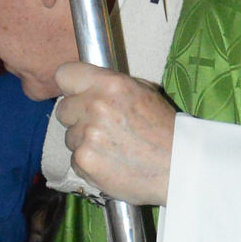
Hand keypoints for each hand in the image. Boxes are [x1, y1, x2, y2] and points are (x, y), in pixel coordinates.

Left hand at [53, 61, 175, 205]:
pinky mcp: (84, 160)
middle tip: (101, 127)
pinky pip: (75, 160)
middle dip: (77, 118)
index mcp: (110, 84)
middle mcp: (95, 106)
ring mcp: (87, 135)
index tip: (76, 95)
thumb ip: (110, 86)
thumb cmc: (163, 129)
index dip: (70, 86)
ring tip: (112, 149)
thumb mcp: (143, 92)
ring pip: (69, 137)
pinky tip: (110, 164)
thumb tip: (88, 85)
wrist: (177, 166)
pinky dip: (89, 163)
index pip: (64, 74)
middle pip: (63, 109)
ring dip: (84, 143)